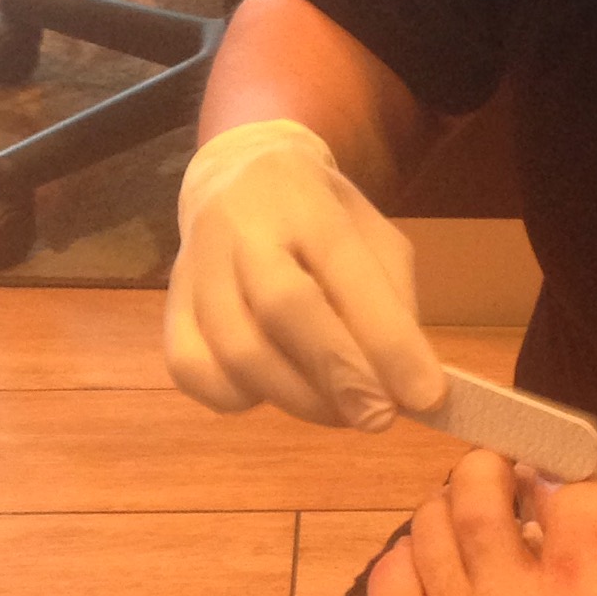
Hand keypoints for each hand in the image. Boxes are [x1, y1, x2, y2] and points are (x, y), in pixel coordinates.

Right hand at [164, 117, 446, 430]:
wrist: (234, 177)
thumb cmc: (319, 217)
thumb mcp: (371, 235)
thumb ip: (391, 301)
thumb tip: (409, 385)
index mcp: (305, 201)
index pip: (347, 270)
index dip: (388, 340)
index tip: (427, 397)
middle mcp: (241, 229)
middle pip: (282, 307)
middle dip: (339, 373)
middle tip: (379, 419)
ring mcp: (195, 270)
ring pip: (237, 351)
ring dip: (298, 398)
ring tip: (340, 412)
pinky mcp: (169, 311)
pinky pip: (194, 373)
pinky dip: (239, 398)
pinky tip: (274, 391)